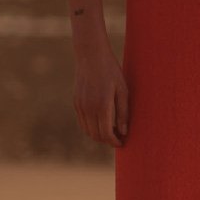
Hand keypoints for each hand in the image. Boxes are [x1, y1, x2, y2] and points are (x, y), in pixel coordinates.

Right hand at [72, 34, 128, 148]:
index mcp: (102, 105)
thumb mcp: (123, 90)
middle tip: (118, 137)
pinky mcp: (76, 103)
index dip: (114, 141)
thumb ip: (123, 112)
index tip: (122, 143)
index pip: (106, 133)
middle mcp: (88, 108)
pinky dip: (91, 127)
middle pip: (96, 135)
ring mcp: (80, 106)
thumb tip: (124, 132)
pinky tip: (102, 122)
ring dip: (99, 135)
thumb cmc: (112, 71)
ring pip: (88, 131)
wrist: (91, 56)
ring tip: (112, 130)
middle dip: (107, 140)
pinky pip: (82, 122)